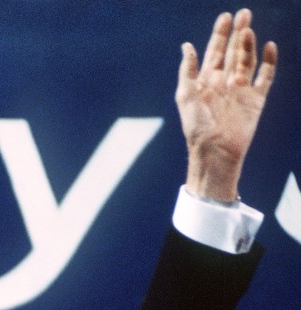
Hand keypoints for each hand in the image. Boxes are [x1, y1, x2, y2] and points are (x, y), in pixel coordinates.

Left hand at [176, 8, 276, 200]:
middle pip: (233, 52)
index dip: (219, 34)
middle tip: (244, 13)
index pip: (214, 52)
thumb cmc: (196, 127)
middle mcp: (223, 83)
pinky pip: (265, 77)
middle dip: (238, 32)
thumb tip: (187, 46)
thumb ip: (187, 71)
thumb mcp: (186, 96)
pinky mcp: (256, 99)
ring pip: (247, 60)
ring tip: (249, 29)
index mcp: (205, 81)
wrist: (215, 151)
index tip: (225, 17)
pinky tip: (269, 47)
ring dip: (249, 44)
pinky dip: (268, 62)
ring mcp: (240, 90)